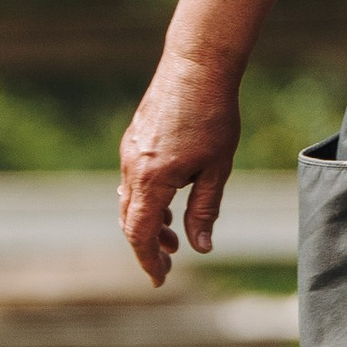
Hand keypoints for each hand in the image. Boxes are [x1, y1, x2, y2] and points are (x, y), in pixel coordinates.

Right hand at [118, 51, 242, 286]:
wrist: (197, 67)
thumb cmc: (213, 117)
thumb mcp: (217, 169)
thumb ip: (204, 209)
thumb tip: (200, 248)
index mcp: (152, 180)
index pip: (139, 233)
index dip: (147, 260)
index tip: (160, 279)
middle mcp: (133, 168)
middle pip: (129, 220)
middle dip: (146, 246)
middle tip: (169, 261)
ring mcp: (130, 152)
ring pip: (130, 200)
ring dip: (147, 222)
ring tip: (172, 236)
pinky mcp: (135, 140)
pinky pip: (132, 180)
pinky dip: (145, 199)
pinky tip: (166, 201)